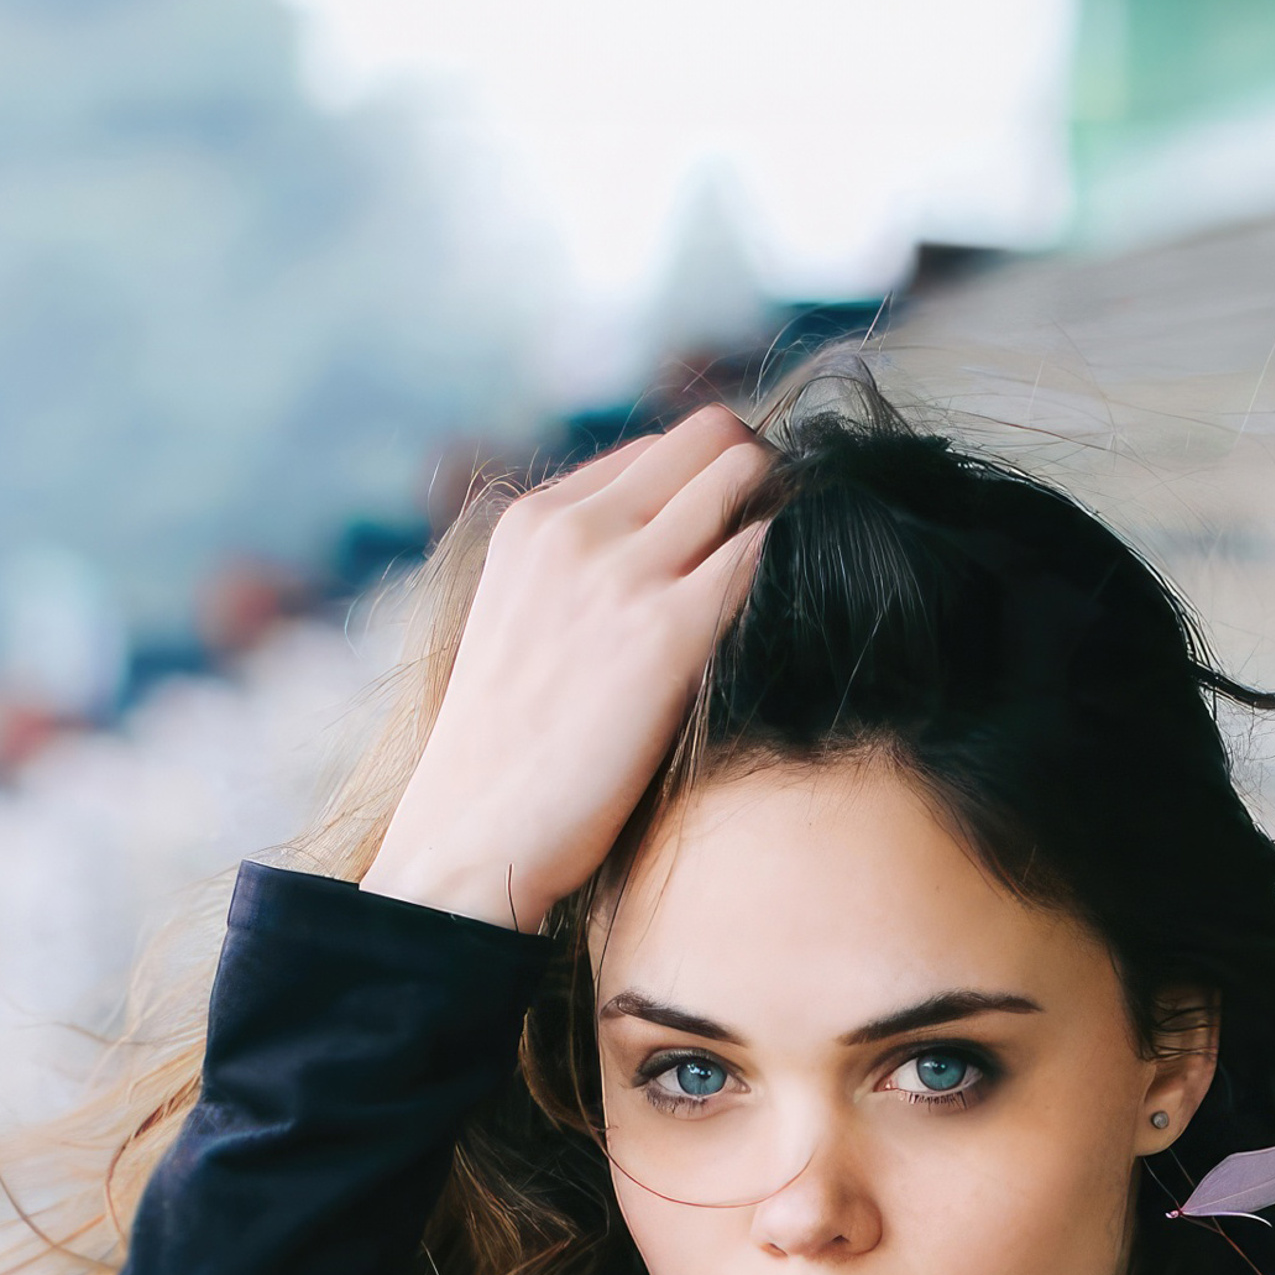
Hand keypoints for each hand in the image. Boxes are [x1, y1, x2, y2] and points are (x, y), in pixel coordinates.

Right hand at [362, 408, 767, 930]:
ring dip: (785, 517)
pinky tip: (798, 619)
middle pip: (713, 439)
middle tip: (788, 551)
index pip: (659, 450)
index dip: (710, 488)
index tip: (736, 541)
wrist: (473, 835)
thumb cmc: (505, 756)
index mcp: (534, 521)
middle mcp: (577, 528)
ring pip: (747, 476)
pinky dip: (793, 568)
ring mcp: (622, 574)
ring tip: (802, 584)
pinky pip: (763, 553)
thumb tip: (663, 557)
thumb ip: (575, 573)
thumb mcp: (517, 624)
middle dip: (763, 480)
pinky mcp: (669, 633)